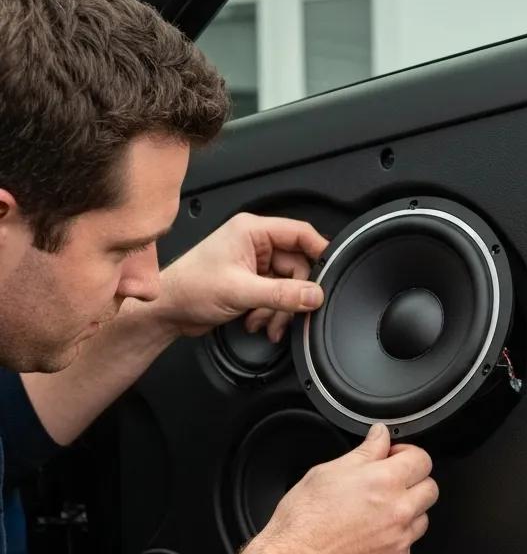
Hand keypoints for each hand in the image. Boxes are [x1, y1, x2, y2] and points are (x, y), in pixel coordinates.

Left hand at [157, 212, 328, 341]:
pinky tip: (258, 322)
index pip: (300, 233)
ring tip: (265, 322)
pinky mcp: (252, 283)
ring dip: (280, 310)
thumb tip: (313, 295)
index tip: (331, 272)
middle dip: (292, 295)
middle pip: (298, 267)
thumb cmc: (189, 287)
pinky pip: (277, 298)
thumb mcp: (241, 291)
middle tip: (287, 312)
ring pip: (289, 287)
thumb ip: (282, 294)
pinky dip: (271, 314)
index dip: (319, 251)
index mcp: (251, 231)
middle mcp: (254, 244)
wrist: (168, 310)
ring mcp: (254, 265)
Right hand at [259, 424, 438, 553]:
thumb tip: (380, 435)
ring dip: (408, 511)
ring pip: (422, 517)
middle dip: (413, 482)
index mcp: (385, 481)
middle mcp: (399, 510)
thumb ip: (364, 452)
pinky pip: (408, 544)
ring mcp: (400, 538)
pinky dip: (396, 538)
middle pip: (430, 488)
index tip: (394, 458)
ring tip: (378, 512)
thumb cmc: (304, 519)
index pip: (422, 459)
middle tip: (389, 484)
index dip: (407, 454)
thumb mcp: (329, 471)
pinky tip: (372, 534)